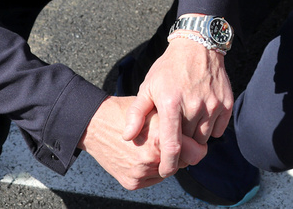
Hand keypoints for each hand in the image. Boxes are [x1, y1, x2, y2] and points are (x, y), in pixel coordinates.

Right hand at [80, 97, 206, 189]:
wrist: (94, 125)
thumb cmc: (125, 112)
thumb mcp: (153, 108)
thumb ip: (175, 121)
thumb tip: (198, 132)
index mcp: (159, 138)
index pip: (196, 152)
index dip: (197, 146)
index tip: (195, 141)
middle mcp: (151, 159)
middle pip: (183, 163)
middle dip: (181, 153)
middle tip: (171, 141)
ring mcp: (141, 173)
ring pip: (168, 172)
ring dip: (165, 162)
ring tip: (153, 146)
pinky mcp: (132, 183)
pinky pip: (153, 179)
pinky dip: (152, 170)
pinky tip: (143, 155)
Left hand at [121, 37, 232, 177]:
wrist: (197, 46)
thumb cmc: (169, 68)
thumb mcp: (148, 87)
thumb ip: (137, 114)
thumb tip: (127, 137)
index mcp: (171, 103)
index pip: (172, 146)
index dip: (168, 165)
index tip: (165, 172)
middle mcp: (194, 105)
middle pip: (189, 144)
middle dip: (182, 148)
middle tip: (175, 140)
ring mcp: (213, 104)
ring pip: (204, 138)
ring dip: (195, 138)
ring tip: (187, 123)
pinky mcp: (226, 104)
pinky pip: (218, 130)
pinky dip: (210, 128)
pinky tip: (201, 115)